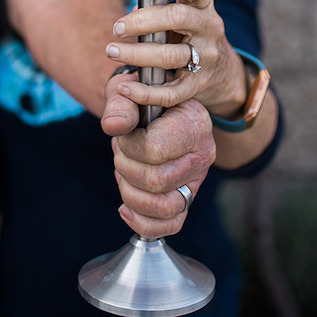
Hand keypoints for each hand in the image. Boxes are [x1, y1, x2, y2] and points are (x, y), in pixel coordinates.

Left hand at [101, 91, 215, 237]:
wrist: (151, 106)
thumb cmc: (138, 98)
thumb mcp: (126, 91)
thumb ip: (120, 105)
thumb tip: (114, 126)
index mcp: (194, 122)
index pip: (155, 150)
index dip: (128, 147)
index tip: (123, 134)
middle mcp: (202, 153)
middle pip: (157, 181)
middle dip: (126, 169)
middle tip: (121, 152)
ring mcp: (197, 179)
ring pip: (164, 206)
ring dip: (130, 194)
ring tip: (123, 173)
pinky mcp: (188, 197)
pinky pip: (171, 224)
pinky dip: (143, 222)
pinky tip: (125, 207)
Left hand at [104, 0, 248, 118]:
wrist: (223, 72)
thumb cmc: (190, 33)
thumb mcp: (185, 13)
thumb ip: (160, 7)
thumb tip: (132, 10)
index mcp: (203, 4)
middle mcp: (209, 27)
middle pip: (178, 17)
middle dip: (142, 21)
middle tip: (117, 27)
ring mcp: (206, 57)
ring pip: (171, 56)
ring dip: (136, 54)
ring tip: (112, 51)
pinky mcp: (198, 85)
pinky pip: (171, 92)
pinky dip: (145, 92)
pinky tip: (124, 87)